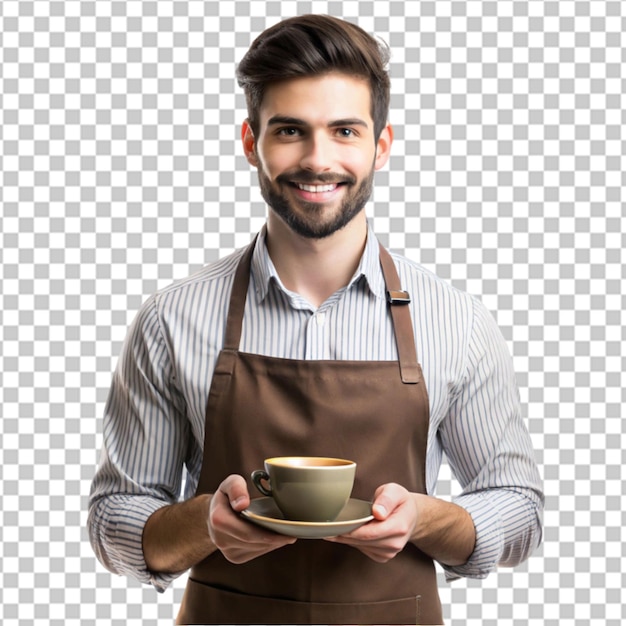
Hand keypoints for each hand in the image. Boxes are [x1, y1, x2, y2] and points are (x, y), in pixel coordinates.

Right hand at [208, 474, 296, 563]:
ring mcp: (227, 551)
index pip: (248, 533)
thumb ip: (236, 488)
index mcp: (219, 520)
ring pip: (258, 549)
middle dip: (276, 539)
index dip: (270, 535)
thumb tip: (242, 504)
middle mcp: (221, 539)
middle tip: (295, 532)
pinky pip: (256, 552)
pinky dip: (268, 545)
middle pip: (256, 542)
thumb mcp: (230, 483)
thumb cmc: (227, 495)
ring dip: (274, 543)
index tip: (289, 533)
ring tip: (287, 533)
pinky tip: (276, 537)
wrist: (214, 512)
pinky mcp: (234, 557)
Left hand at [326, 483, 475, 566]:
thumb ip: (386, 499)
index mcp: (399, 526)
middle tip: (324, 527)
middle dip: (343, 534)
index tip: (333, 526)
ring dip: (345, 539)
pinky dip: (352, 542)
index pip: (369, 532)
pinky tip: (345, 533)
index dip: (350, 530)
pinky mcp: (383, 556)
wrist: (410, 515)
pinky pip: (362, 550)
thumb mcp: (395, 491)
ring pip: (360, 546)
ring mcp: (390, 552)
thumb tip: (378, 511)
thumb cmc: (400, 501)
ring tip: (330, 529)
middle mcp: (395, 543)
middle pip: (362, 541)